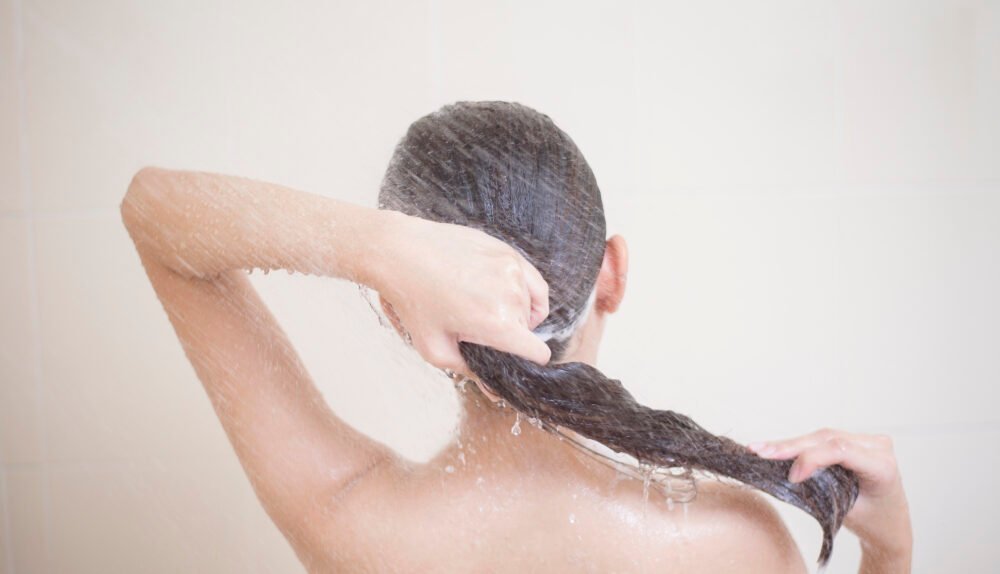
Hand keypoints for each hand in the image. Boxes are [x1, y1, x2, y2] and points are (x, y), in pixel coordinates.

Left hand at [368, 210, 551, 377]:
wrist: (402, 253)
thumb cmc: (414, 300)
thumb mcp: (435, 348)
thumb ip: (470, 371)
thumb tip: (494, 390)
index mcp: (497, 324)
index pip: (538, 353)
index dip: (526, 361)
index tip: (510, 357)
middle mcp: (511, 297)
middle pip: (529, 331)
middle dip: (510, 334)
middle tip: (477, 327)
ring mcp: (512, 271)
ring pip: (532, 307)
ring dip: (515, 312)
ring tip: (483, 307)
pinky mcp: (509, 253)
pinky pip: (534, 283)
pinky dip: (526, 294)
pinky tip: (505, 295)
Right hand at [749, 429, 911, 560]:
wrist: (891, 525)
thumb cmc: (873, 522)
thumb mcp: (847, 510)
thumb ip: (823, 488)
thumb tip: (789, 473)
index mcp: (883, 466)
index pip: (841, 450)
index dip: (812, 459)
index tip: (792, 477)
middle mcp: (878, 447)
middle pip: (827, 439)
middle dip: (791, 447)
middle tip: (760, 452)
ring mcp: (867, 441)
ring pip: (820, 437)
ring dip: (789, 444)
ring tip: (759, 449)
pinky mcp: (855, 440)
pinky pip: (822, 440)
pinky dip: (798, 446)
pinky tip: (775, 447)